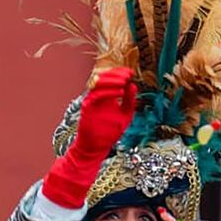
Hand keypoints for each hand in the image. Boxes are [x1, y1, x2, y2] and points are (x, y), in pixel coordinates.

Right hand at [42, 68, 137, 208]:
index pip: (111, 79)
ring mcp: (91, 101)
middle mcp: (97, 96)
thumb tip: (133, 85)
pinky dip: (108, 93)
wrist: (97, 147)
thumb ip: (129, 101)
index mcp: (106, 96)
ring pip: (98, 84)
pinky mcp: (87, 108)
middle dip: (117, 74)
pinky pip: (96, 96)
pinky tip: (119, 93)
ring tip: (124, 81)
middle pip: (104, 78)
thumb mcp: (126, 115)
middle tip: (128, 75)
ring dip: (112, 81)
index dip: (120, 73)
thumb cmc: (110, 132)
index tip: (131, 73)